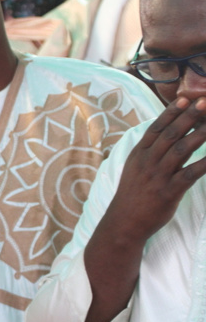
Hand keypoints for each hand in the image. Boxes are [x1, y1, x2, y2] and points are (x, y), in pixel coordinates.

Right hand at [103, 97, 205, 241]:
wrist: (124, 222)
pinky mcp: (168, 191)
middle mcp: (147, 162)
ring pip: (180, 150)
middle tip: (204, 102)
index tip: (185, 99)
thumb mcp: (135, 169)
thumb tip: (166, 135)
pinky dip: (205, 164)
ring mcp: (157, 176)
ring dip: (199, 134)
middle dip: (188, 117)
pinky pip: (190, 174)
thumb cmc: (133, 195)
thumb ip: (150, 152)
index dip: (171, 113)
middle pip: (170, 135)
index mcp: (138, 154)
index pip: (156, 128)